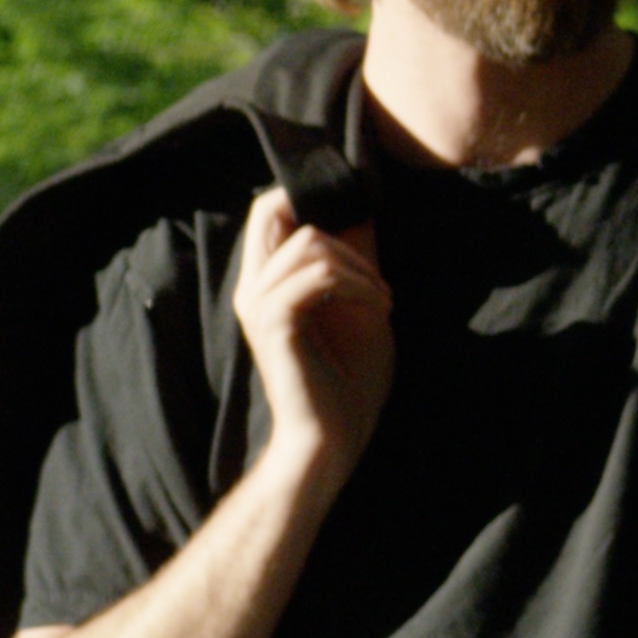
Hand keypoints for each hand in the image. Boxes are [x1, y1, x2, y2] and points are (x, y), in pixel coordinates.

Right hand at [231, 182, 394, 471]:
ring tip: (384, 302)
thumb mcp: (361, 305)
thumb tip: (364, 209)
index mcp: (267, 281)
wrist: (336, 439)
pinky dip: (359, 287)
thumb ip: (357, 260)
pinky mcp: (274, 322)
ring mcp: (258, 303)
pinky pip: (320, 276)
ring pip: (310, 241)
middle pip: (273, 208)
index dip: (313, 197)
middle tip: (376, 278)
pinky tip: (378, 311)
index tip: (364, 220)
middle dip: (338, 225)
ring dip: (362, 268)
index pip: (269, 208)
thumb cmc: (350, 382)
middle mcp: (253, 287)